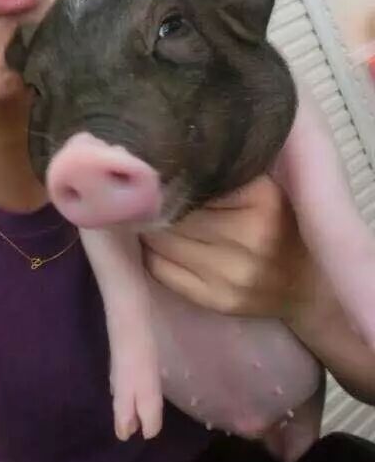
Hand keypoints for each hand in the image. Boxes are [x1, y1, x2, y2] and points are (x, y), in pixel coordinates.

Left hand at [142, 175, 311, 317]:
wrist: (310, 286)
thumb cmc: (282, 225)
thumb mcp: (266, 188)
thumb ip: (224, 174)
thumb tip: (166, 161)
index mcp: (264, 199)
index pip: (193, 182)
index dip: (172, 177)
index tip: (162, 171)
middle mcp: (250, 238)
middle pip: (174, 213)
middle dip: (157, 203)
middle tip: (152, 196)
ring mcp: (233, 274)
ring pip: (161, 241)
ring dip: (150, 227)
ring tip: (154, 218)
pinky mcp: (217, 300)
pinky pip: (160, 269)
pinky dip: (151, 253)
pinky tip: (160, 245)